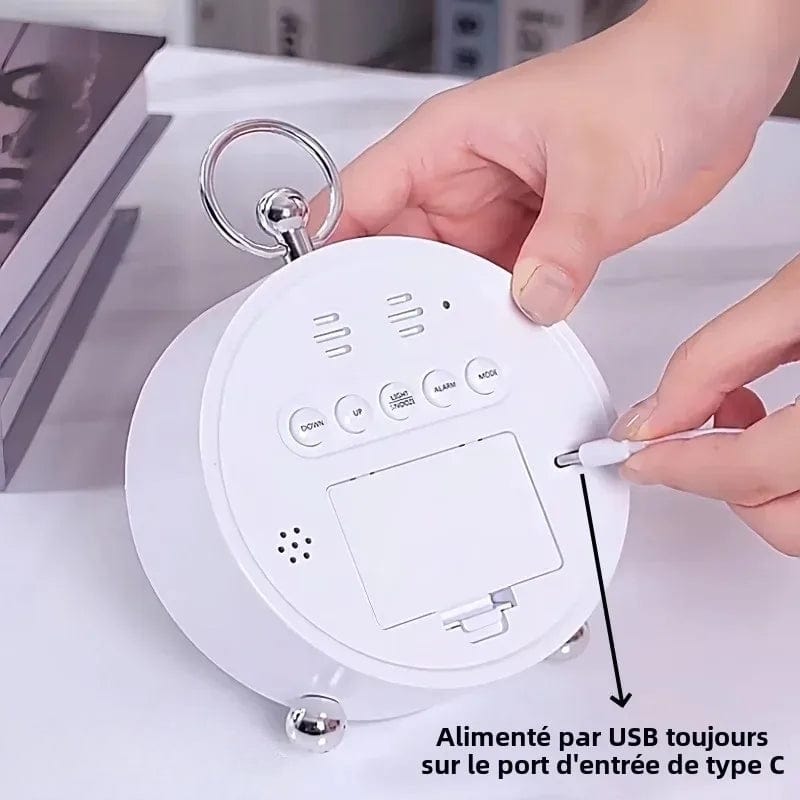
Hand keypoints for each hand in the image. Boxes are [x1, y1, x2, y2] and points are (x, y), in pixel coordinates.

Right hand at [312, 1, 796, 324]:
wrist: (714, 89)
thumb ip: (562, 246)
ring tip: (434, 354)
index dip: (330, 251)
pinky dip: (490, 317)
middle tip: (379, 349)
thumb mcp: (599, 168)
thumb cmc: (652, 82)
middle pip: (392, 252)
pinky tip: (491, 340)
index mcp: (448, 141)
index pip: (359, 198)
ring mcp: (494, 216)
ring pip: (442, 280)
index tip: (317, 304)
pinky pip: (492, 290)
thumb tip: (531, 302)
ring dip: (441, 315)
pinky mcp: (531, 243)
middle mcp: (461, 182)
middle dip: (384, 301)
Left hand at [613, 254, 799, 555]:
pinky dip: (796, 481)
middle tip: (692, 435)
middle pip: (785, 522)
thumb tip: (657, 417)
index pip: (750, 471)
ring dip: (764, 489)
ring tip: (747, 419)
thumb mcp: (799, 295)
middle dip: (724, 485)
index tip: (639, 457)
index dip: (678, 466)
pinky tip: (788, 432)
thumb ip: (716, 358)